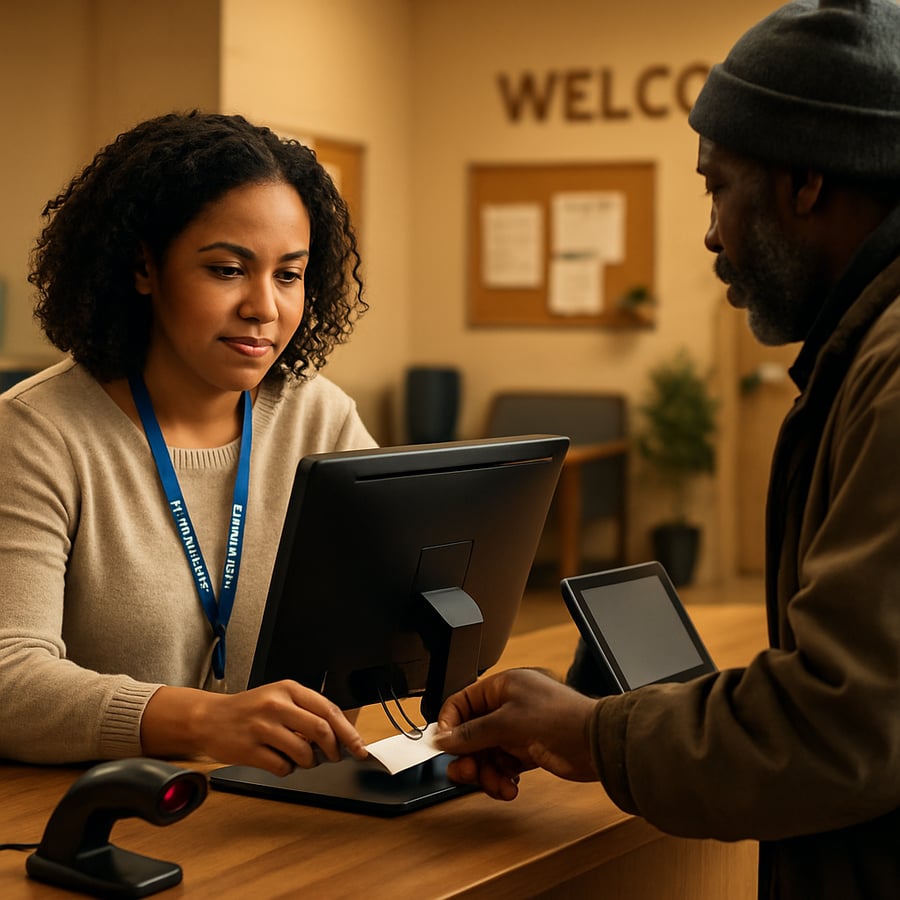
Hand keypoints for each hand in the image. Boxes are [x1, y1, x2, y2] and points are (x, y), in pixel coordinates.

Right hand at [142, 681, 367, 775]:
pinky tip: (279, 761)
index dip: (348, 731)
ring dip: (309, 762)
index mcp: (289, 689)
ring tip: (301, 758)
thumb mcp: (279, 698)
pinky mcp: (249, 749)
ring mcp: (262, 727)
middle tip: (334, 757)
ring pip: (303, 752)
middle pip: (321, 730)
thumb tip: (341, 733)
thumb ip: (307, 712)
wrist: (208, 718)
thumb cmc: (249, 710)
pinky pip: (282, 766)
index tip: (359, 747)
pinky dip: (287, 769)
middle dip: (334, 749)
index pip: (329, 709)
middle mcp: (277, 705)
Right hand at [434, 668, 598, 799]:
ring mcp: (519, 730)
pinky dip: (502, 779)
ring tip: (496, 784)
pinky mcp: (529, 751)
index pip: (462, 703)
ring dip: (487, 774)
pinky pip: (503, 767)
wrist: (597, 743)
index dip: (450, 724)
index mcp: (502, 687)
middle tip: (466, 772)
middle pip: (472, 734)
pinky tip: (509, 786)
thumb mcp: (507, 723)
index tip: (442, 746)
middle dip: (468, 756)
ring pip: (486, 754)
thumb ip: (473, 732)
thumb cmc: (561, 718)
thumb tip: (446, 737)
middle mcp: (509, 706)